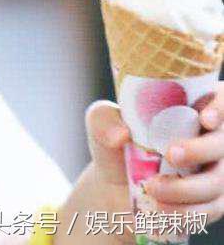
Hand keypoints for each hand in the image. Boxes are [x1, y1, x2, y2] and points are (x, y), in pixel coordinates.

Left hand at [85, 87, 223, 229]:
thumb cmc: (114, 143)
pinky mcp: (211, 202)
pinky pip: (209, 210)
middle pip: (221, 144)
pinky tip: (158, 210)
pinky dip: (183, 212)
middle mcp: (210, 139)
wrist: (113, 185)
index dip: (220, 108)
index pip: (220, 100)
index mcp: (189, 109)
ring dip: (185, 188)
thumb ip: (104, 119)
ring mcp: (215, 172)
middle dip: (200, 150)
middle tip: (171, 154)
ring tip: (151, 188)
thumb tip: (121, 135)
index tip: (205, 119)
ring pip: (216, 182)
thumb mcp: (101, 124)